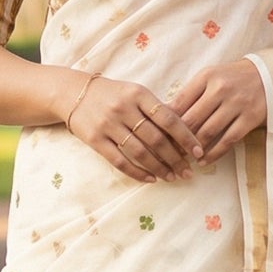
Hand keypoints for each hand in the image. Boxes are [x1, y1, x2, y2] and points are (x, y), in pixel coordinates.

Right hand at [64, 75, 202, 181]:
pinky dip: (137, 172)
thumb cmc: (113, 94)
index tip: (198, 152)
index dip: (186, 137)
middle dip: (176, 158)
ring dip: (159, 168)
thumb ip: (156, 109)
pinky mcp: (96, 140)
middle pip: (156, 138)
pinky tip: (151, 179)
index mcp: (138, 94)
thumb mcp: (135, 92)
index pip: (168, 118)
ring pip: (140, 152)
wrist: (73, 93)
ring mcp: (109, 124)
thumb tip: (185, 133)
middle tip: (188, 171)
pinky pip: (120, 161)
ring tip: (172, 177)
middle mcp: (124, 108)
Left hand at [169, 57, 267, 163]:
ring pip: (208, 132)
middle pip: (192, 120)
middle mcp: (221, 89)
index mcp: (207, 77)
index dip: (167, 122)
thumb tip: (164, 114)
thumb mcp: (210, 77)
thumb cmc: (232, 78)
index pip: (180, 103)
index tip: (159, 137)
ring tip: (184, 158)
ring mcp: (237, 104)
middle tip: (168, 153)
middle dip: (177, 139)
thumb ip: (190, 94)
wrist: (268, 75)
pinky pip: (228, 140)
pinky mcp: (250, 118)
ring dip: (194, 148)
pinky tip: (204, 160)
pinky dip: (214, 153)